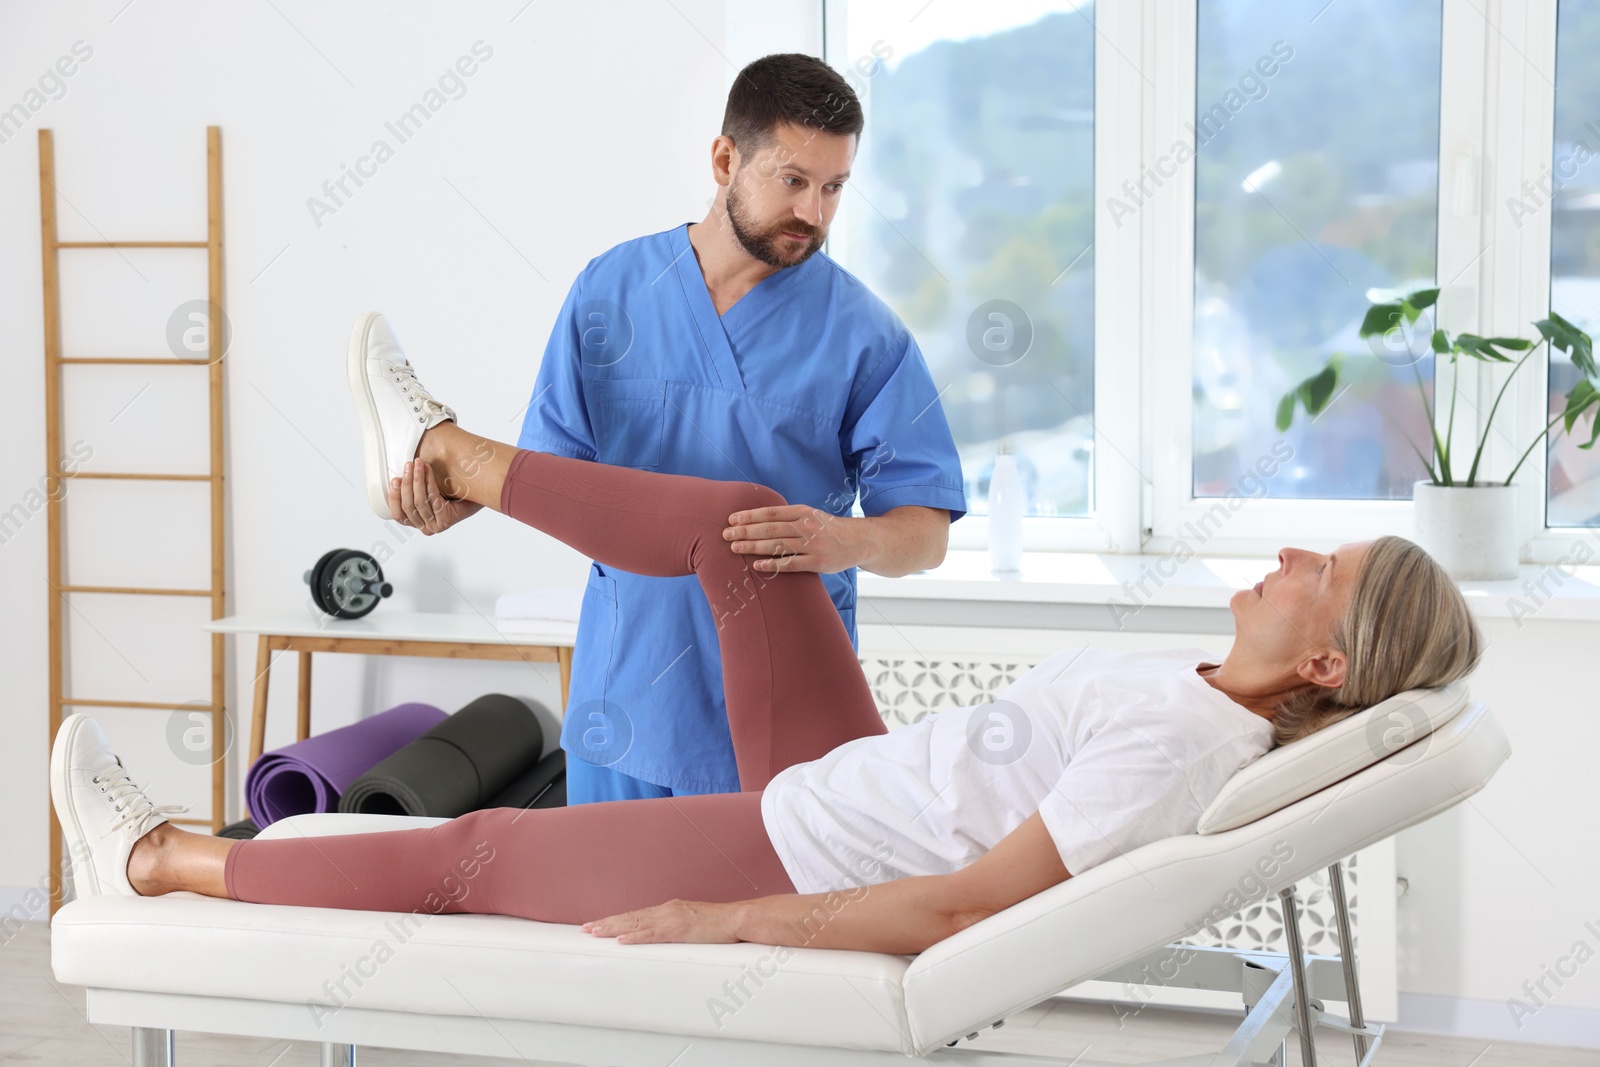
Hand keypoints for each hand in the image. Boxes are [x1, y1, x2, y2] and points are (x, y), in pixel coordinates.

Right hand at [389, 458, 483, 534]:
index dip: (394, 497)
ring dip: (416, 479)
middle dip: (406, 482)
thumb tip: (398, 475)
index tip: (394, 479)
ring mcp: (435, 526)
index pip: (398, 515)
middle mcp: (426, 528)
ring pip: (419, 501)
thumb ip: (413, 490)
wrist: (479, 496)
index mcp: (418, 524)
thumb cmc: (453, 494)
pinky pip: (432, 498)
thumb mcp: (428, 493)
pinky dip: (428, 482)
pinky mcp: (445, 520)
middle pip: (408, 505)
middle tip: (408, 464)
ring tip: (417, 463)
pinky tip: (427, 470)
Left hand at [582, 899, 740, 943]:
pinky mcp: (679, 930)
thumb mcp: (694, 922)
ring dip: (613, 928)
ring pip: (636, 923)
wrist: (738, 919)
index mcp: (670, 909)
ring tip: (595, 932)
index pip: (637, 914)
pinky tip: (622, 940)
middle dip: (607, 922)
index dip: (617, 919)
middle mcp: (667, 910)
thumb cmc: (721, 923)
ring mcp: (672, 919)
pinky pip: (653, 934)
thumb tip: (668, 934)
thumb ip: (679, 926)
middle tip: (586, 928)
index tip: (600, 924)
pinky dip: (635, 936)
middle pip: (631, 916)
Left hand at [722, 504, 864, 573]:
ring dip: (753, 547)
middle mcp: (805, 527)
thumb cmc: (828, 528)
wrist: (858, 541)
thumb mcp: (810, 515)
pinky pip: (790, 564)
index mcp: (802, 512)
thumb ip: (788, 516)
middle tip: (726, 534)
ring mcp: (811, 545)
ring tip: (735, 547)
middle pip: (770, 529)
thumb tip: (758, 518)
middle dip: (746, 531)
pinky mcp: (816, 563)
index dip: (750, 515)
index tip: (732, 518)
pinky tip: (756, 565)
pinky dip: (772, 565)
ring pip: (776, 546)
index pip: (771, 512)